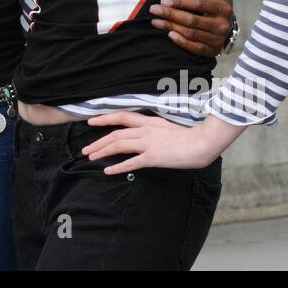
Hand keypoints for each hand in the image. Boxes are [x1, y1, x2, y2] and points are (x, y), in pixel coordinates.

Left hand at [81, 111, 238, 173]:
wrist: (202, 142)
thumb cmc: (190, 137)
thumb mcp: (168, 128)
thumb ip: (155, 130)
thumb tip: (145, 136)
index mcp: (150, 121)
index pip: (122, 116)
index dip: (105, 119)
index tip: (91, 122)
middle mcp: (145, 130)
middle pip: (115, 133)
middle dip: (98, 141)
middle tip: (85, 149)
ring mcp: (148, 143)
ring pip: (118, 145)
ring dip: (102, 152)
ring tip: (91, 158)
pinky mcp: (152, 157)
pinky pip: (130, 162)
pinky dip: (117, 167)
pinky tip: (108, 171)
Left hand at [150, 0, 233, 56]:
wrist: (227, 23)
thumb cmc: (217, 4)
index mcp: (224, 8)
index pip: (199, 4)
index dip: (180, 2)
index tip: (164, 1)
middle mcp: (223, 25)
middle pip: (192, 20)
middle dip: (170, 14)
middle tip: (154, 10)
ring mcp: (218, 39)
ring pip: (190, 33)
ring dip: (170, 27)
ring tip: (156, 21)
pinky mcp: (212, 50)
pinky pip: (194, 47)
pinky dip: (181, 41)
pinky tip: (170, 34)